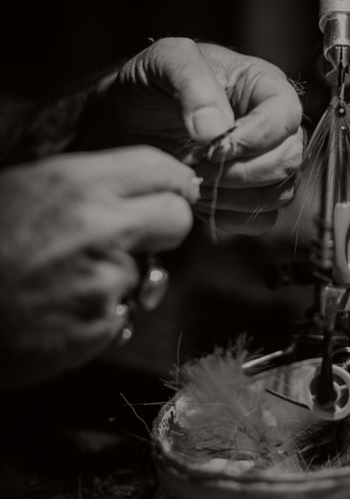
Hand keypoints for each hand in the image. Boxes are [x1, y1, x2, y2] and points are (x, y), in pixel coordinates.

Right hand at [0, 147, 197, 387]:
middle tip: (142, 234)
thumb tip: (138, 184)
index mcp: (78, 185)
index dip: (173, 180)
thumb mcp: (24, 187)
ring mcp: (104, 283)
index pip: (160, 170)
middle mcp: (100, 230)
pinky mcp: (99, 328)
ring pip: (148, 273)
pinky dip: (102, 315)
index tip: (176, 189)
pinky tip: (62, 309)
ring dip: (123, 277)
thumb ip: (85, 184)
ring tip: (69, 279)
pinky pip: (123, 315)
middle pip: (177, 220)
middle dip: (164, 226)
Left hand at [101, 38, 303, 234]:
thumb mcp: (164, 61)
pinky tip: (202, 198)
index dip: (256, 137)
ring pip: (279, 192)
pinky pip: (262, 218)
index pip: (285, 116)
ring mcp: (265, 163)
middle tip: (198, 167)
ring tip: (195, 179)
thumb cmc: (151, 84)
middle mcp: (273, 126)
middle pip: (288, 159)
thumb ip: (192, 83)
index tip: (213, 147)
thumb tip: (216, 128)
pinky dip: (232, 216)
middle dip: (242, 171)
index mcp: (264, 86)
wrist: (125, 119)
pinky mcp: (251, 195)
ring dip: (235, 196)